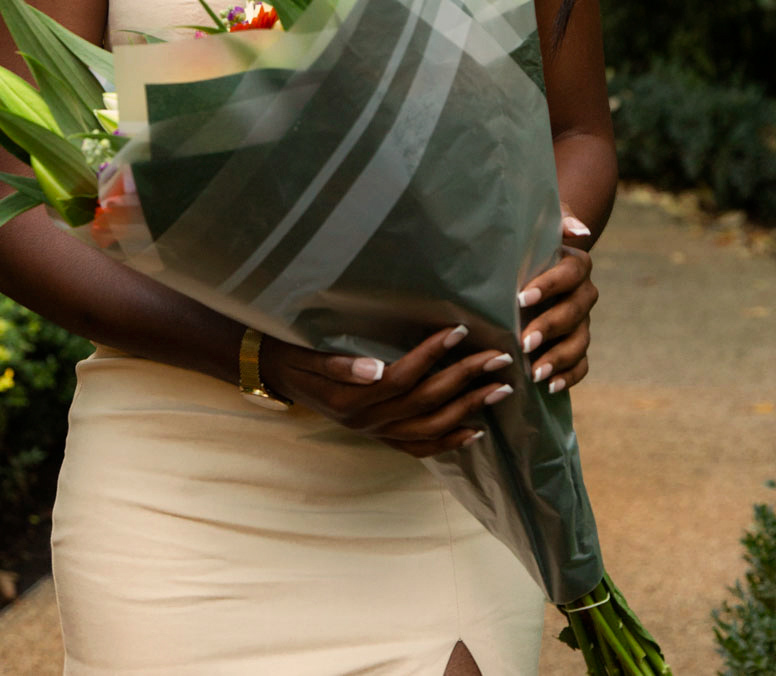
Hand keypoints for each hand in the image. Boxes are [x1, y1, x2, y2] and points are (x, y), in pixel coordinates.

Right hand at [261, 325, 514, 458]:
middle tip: (499, 358)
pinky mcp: (380, 438)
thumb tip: (376, 368)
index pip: (403, 376)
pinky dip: (449, 441)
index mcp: (351, 399)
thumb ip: (339, 365)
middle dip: (466, 379)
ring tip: (499, 388)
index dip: (432, 353)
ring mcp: (376, 433)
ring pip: (431, 426)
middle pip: (426, 401)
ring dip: (469, 407)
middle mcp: (367, 421)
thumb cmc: (293, 356)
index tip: (460, 329)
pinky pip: (420, 447)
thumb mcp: (306, 355)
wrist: (276, 376)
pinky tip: (475, 431)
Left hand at [517, 208, 597, 393]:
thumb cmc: (530, 240)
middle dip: (550, 328)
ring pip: (579, 342)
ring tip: (535, 373)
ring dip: (558, 358)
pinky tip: (550, 387)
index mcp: (576, 264)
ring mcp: (583, 321)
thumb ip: (558, 219)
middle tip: (524, 342)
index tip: (521, 297)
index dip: (549, 286)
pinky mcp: (577, 344)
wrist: (531, 261)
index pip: (570, 273)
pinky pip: (582, 364)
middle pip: (574, 312)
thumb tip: (578, 230)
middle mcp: (583, 293)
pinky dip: (569, 377)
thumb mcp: (541, 223)